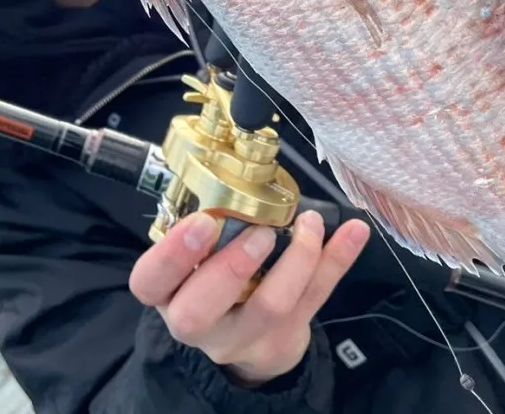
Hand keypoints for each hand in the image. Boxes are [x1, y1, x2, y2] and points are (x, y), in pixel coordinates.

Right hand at [129, 208, 370, 386]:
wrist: (248, 339)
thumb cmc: (212, 279)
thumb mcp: (193, 257)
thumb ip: (204, 226)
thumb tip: (228, 166)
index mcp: (167, 292)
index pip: (149, 281)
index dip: (171, 254)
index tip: (202, 221)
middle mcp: (195, 321)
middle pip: (198, 312)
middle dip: (230, 268)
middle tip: (259, 233)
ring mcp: (240, 337)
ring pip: (268, 309)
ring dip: (295, 262)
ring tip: (309, 225)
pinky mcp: (283, 339)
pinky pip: (314, 301)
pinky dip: (337, 262)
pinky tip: (354, 232)